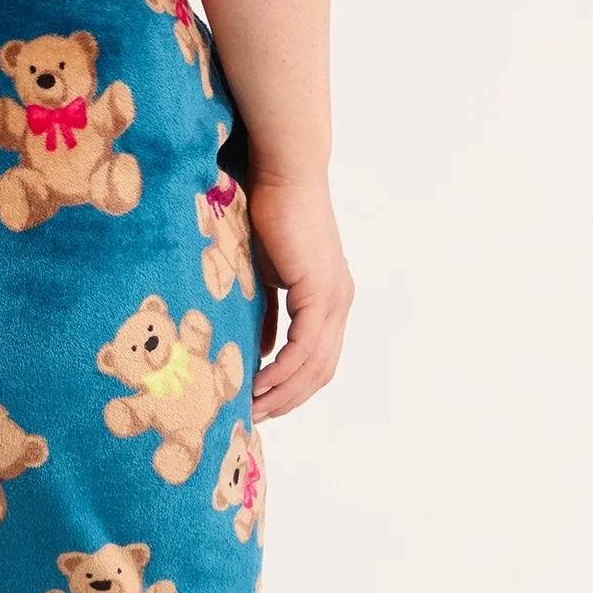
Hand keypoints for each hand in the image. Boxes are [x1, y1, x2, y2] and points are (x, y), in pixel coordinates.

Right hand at [248, 173, 353, 420]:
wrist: (282, 175)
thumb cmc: (269, 215)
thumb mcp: (265, 277)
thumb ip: (267, 314)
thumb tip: (263, 351)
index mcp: (330, 299)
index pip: (319, 359)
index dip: (293, 388)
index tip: (263, 406)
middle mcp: (339, 302)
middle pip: (321, 371)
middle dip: (288, 400)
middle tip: (255, 418)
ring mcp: (334, 297)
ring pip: (314, 364)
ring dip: (283, 392)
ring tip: (253, 408)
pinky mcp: (319, 290)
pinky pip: (304, 346)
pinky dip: (282, 371)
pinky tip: (260, 383)